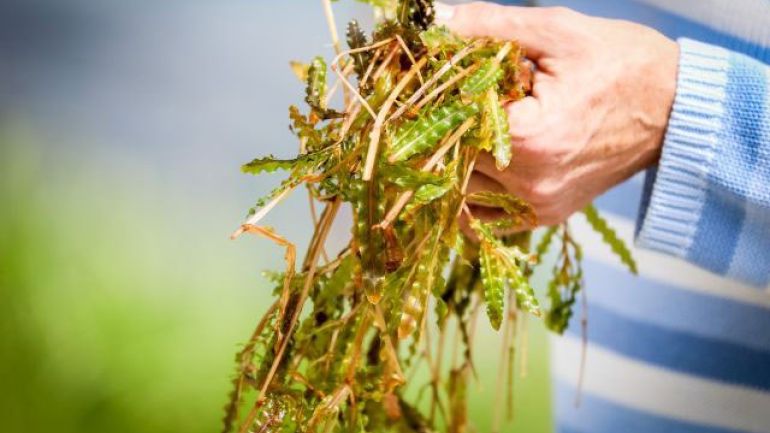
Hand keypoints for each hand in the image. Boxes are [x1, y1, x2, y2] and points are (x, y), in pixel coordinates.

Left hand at [435, 2, 678, 226]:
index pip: (449, 122)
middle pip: (452, 157)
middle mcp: (528, 182)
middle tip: (465, 99)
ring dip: (459, 158)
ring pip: (461, 188)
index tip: (444, 79)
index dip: (440, 97)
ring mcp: (537, 205)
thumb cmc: (622, 64)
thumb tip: (439, 20)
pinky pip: (485, 220)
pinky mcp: (546, 215)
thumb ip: (491, 25)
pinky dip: (470, 197)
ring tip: (480, 126)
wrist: (676, 109)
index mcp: (527, 137)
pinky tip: (477, 167)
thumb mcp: (559, 32)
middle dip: (449, 126)